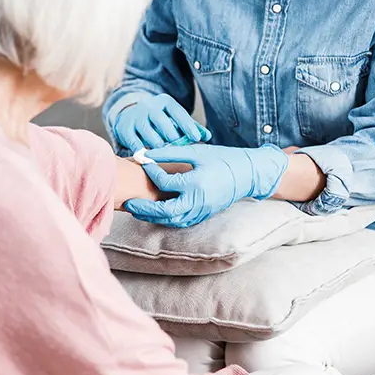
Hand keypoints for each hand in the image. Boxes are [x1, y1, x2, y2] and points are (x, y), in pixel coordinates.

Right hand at [111, 93, 210, 152]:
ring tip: (164, 153)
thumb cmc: (160, 120)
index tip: (196, 138)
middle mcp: (149, 106)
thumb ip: (191, 127)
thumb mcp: (175, 119)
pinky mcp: (124, 128)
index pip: (178, 113)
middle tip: (177, 148)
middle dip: (172, 138)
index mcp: (165, 102)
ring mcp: (135, 117)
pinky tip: (150, 158)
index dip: (188, 126)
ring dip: (159, 147)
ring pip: (150, 135)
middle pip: (163, 124)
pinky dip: (144, 152)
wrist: (130, 115)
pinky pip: (136, 144)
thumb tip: (207, 136)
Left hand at [125, 143, 287, 227]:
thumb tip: (145, 154)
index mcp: (196, 182)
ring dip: (153, 217)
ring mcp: (202, 210)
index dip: (151, 172)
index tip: (142, 163)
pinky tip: (155, 213)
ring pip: (172, 220)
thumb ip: (170, 154)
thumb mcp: (196, 152)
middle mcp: (199, 200)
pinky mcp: (204, 215)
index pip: (164, 182)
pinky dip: (167, 219)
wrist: (246, 174)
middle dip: (144, 208)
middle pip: (165, 211)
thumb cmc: (222, 159)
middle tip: (128, 202)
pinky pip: (182, 222)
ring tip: (137, 210)